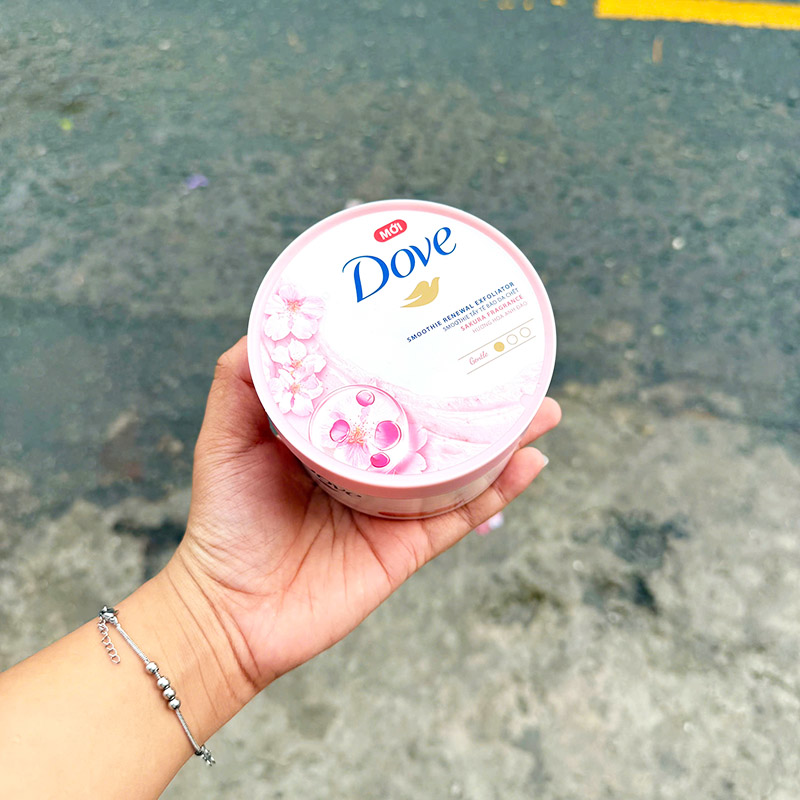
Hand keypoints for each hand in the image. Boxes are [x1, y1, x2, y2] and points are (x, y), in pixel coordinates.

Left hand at [168, 337, 560, 696]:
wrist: (229, 612)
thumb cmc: (224, 523)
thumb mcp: (225, 440)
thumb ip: (239, 385)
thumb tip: (265, 326)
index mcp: (335, 440)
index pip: (383, 394)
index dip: (413, 364)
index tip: (439, 328)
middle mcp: (372, 471)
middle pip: (433, 427)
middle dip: (474, 398)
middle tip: (509, 363)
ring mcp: (394, 509)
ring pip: (460, 468)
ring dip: (504, 439)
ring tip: (541, 407)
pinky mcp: (407, 546)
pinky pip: (461, 515)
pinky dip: (499, 490)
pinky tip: (529, 462)